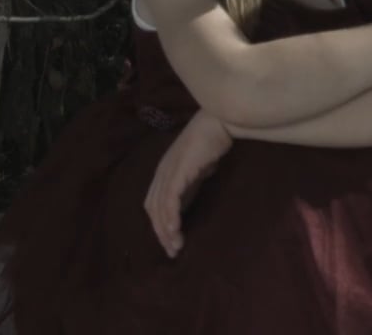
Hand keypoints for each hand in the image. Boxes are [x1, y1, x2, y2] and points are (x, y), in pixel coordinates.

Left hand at [144, 110, 232, 258]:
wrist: (219, 122)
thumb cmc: (212, 139)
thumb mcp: (200, 165)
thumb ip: (194, 178)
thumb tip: (197, 188)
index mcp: (164, 172)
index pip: (155, 203)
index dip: (160, 224)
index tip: (171, 241)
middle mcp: (161, 173)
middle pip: (153, 209)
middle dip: (160, 233)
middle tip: (172, 251)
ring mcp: (167, 172)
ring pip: (159, 208)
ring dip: (166, 230)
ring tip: (176, 246)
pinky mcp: (177, 173)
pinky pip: (169, 200)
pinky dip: (170, 217)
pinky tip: (176, 230)